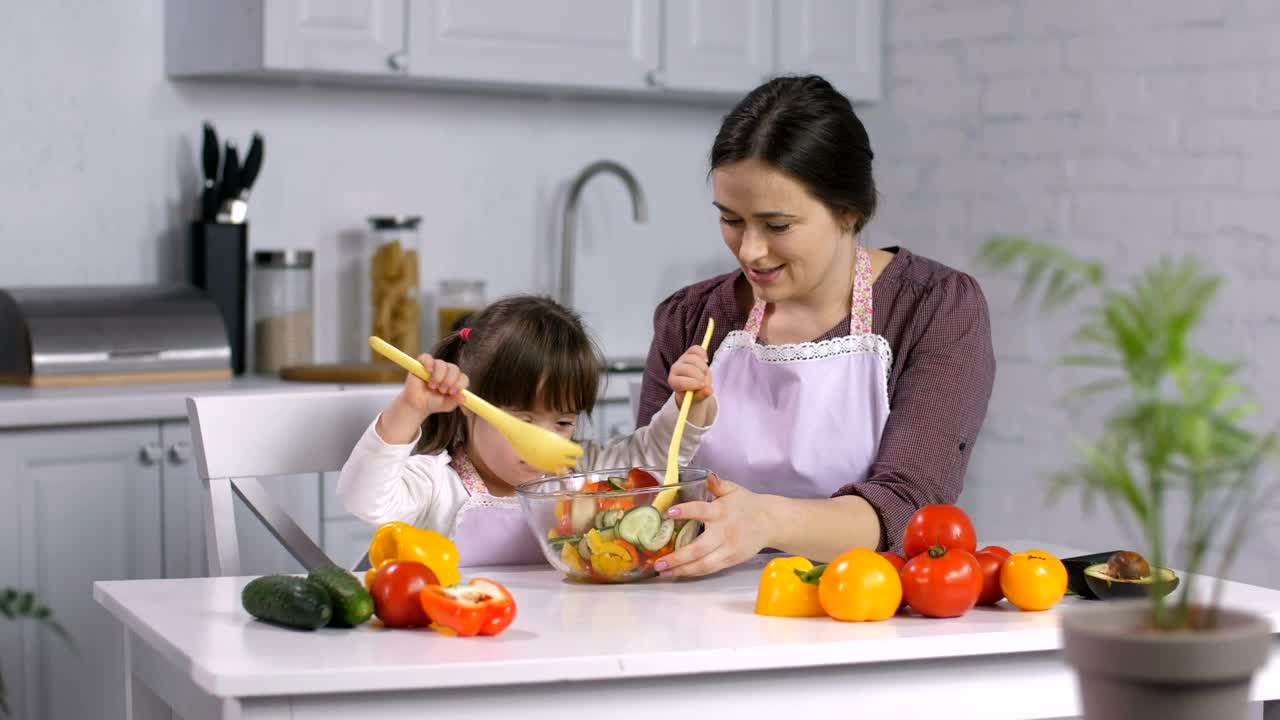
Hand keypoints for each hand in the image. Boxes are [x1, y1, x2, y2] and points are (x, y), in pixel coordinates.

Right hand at [399, 354, 468, 414]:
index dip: (460, 384)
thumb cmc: (433, 403)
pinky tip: (428, 371)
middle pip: (454, 368)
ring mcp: (434, 367)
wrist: (417, 405)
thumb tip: (464, 397)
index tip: (452, 392)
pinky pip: (426, 357)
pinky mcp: (421, 364)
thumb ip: (455, 401)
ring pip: (441, 363)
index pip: (463, 377)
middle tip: (442, 390)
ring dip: (438, 375)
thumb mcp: (446, 405)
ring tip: (433, 386)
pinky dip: (428, 363)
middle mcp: (446, 371)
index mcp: (455, 380)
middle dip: (449, 380)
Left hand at [654, 474, 770, 577]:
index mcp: (721, 512)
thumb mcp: (733, 490)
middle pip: (698, 548)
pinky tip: (678, 573)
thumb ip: (718, 485)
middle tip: (658, 562)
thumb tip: (709, 476)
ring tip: (663, 571)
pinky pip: (710, 569)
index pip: (701, 511)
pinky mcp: (731, 561)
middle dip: (678, 557)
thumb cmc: (746, 504)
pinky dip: (693, 573)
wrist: (770, 522)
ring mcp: (728, 550)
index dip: (686, 512)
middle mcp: (723, 533)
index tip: (669, 512)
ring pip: (703, 564)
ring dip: (682, 570)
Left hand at [668, 345, 711, 404]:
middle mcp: (675, 369)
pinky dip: (703, 354)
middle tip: (705, 382)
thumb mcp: (698, 398)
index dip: (692, 383)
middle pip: (689, 369)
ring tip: (704, 374)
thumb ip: (702, 395)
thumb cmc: (694, 394)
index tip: (702, 386)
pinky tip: (705, 361)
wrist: (694, 386)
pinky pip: (697, 349)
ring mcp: (682, 359)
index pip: (681, 382)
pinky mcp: (689, 353)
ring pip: (694, 359)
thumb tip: (708, 390)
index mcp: (674, 382)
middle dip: (700, 376)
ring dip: (703, 367)